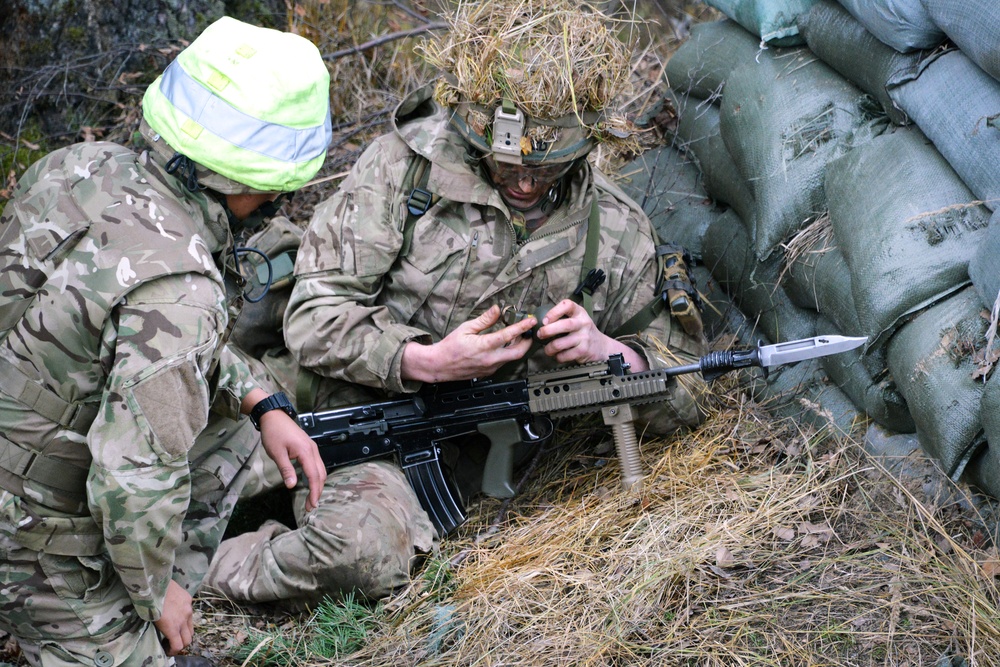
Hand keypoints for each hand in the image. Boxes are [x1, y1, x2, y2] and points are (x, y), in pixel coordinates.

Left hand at [154, 580, 192, 656]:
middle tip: (173, 642)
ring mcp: (188, 609)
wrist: (154, 582)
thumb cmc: (148, 603)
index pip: (179, 646)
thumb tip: (165, 634)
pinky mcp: (189, 599)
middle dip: (181, 643)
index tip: (168, 649)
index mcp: (172, 627)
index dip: (174, 651)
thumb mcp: (153, 621)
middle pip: (188, 639)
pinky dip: (184, 616)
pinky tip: (176, 611)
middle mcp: (183, 620)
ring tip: (176, 628)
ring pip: (191, 626)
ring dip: (185, 631)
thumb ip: (163, 629)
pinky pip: (189, 612)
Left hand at [259, 410, 327, 510]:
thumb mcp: (277, 453)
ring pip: (321, 469)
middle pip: (321, 474)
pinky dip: (316, 476)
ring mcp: (312, 448)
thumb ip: (286, 470)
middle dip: (318, 491)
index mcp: (305, 451)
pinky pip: (317, 464)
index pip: (314, 475)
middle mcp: (313, 450)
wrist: (274, 416)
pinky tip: (310, 483)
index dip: (314, 491)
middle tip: (311, 506)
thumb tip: (292, 486)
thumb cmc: (273, 433)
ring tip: (311, 497)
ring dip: (318, 484)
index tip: (312, 505)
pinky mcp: (309, 447)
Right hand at [401, 305, 535, 382]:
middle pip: (518, 352)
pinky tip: (505, 345)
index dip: (522, 327)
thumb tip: (496, 310)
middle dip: (527, 342)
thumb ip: (484, 320)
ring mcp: (490, 367)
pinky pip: (503, 362)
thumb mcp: (466, 328)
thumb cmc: (450, 347)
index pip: (508, 335)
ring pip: (512, 358)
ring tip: (517, 336)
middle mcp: (490, 359)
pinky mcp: (489, 372)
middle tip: (528, 331)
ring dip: (518, 347)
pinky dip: (508, 353)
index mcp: (484, 346)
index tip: (530, 321)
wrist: (439, 365)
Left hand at [536, 299, 647, 369]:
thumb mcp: (577, 319)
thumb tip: (538, 321)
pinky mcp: (583, 351)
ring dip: (550, 347)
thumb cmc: (583, 331)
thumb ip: (562, 318)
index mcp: (579, 312)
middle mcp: (583, 323)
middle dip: (548, 330)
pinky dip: (558, 357)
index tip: (544, 320)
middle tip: (540, 334)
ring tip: (547, 349)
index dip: (554, 311)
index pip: (567, 305)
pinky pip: (565, 355)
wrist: (601, 346)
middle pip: (564, 325)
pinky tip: (558, 355)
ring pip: (561, 343)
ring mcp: (584, 337)